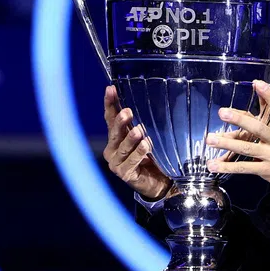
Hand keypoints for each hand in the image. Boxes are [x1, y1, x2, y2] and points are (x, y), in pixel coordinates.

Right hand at [102, 85, 171, 200]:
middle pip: (114, 132)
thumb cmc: (151, 156)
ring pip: (122, 148)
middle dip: (120, 121)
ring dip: (130, 138)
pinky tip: (146, 145)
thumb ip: (141, 121)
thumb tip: (144, 95)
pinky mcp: (125, 174)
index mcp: (116, 137)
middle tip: (127, 112)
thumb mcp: (145, 135)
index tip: (111, 89)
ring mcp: (116, 163)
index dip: (110, 103)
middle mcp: (112, 149)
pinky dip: (139, 153)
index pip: (110, 117)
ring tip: (139, 130)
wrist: (159, 181)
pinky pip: (132, 162)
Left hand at [206, 80, 269, 197]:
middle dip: (239, 120)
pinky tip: (213, 165)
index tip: (257, 83)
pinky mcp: (265, 170)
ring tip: (210, 139)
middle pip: (258, 128)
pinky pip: (244, 168)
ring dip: (227, 144)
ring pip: (247, 149)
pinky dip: (228, 167)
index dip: (269, 95)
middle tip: (222, 113)